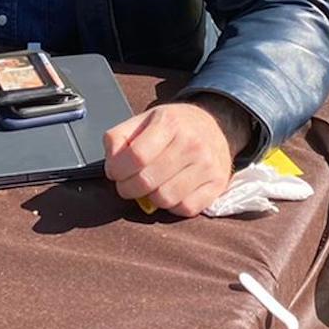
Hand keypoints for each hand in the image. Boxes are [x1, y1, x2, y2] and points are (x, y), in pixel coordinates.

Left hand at [104, 97, 250, 217]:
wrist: (215, 124)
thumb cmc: (174, 126)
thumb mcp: (143, 120)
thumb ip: (119, 137)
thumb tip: (111, 164)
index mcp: (169, 123)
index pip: (135, 156)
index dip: (117, 170)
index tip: (114, 172)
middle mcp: (191, 143)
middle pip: (147, 181)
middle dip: (128, 188)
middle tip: (128, 183)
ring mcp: (207, 165)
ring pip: (165, 199)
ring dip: (151, 198)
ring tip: (151, 186)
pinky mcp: (217, 184)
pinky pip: (185, 209)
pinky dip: (173, 206)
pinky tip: (171, 192)